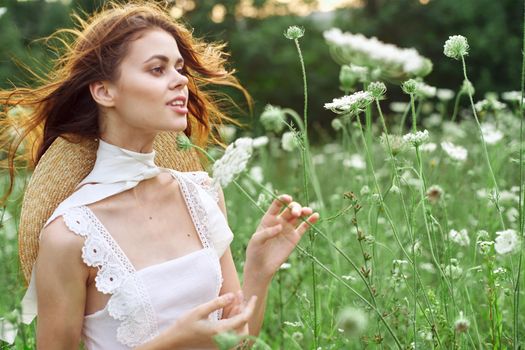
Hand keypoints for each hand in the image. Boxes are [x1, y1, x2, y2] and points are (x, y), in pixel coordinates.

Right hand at [140, 293, 256, 348]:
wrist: (175, 340)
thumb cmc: (185, 324)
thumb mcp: (200, 310)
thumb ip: (218, 303)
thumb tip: (233, 295)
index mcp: (221, 330)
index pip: (244, 319)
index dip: (250, 306)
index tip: (253, 296)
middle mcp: (224, 338)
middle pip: (244, 325)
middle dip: (244, 309)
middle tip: (239, 295)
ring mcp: (222, 342)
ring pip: (239, 328)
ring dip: (239, 313)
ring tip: (234, 298)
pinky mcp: (219, 341)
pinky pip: (232, 331)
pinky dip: (233, 319)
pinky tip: (229, 307)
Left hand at [245, 194, 319, 280]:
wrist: (261, 267)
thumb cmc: (255, 252)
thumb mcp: (256, 240)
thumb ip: (267, 232)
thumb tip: (280, 227)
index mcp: (268, 218)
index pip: (277, 204)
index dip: (283, 199)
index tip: (288, 198)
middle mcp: (279, 221)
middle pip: (290, 209)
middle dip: (295, 208)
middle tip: (296, 214)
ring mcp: (288, 229)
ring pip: (298, 216)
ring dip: (304, 211)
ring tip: (308, 211)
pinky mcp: (294, 238)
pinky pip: (304, 227)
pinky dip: (310, 221)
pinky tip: (315, 216)